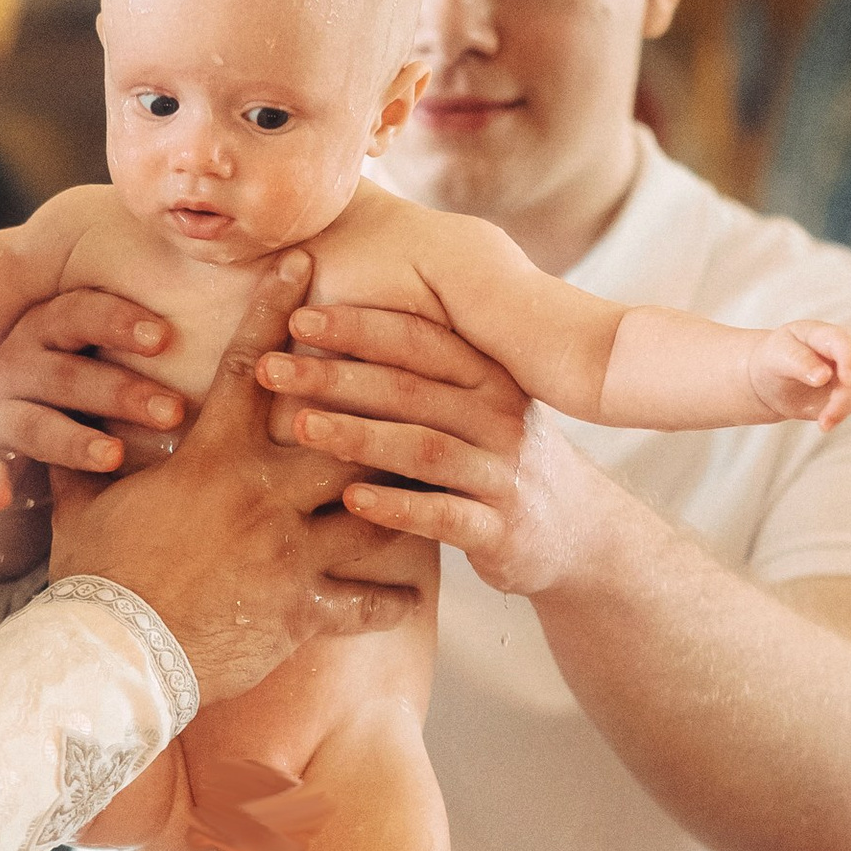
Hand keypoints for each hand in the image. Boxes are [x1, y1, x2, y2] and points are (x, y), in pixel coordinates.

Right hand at [0, 286, 187, 511]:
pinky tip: (1, 500)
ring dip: (73, 441)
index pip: (82, 313)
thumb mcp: (111, 347)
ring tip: (114, 457)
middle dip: (120, 392)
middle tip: (173, 413)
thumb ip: (157, 333)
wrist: (21, 422)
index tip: (165, 339)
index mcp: (52, 325)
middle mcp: (20, 359)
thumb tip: (230, 322)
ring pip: (34, 422)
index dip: (119, 323)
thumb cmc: (94, 378)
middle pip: (67, 373)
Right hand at [49, 256, 431, 701]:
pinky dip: (391, 599)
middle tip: (417, 395)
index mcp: (212, 459)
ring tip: (434, 496)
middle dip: (380, 413)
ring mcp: (290, 554)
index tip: (305, 263)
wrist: (111, 659)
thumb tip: (66, 431)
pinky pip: (367, 601)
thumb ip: (86, 462)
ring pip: (376, 515)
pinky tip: (409, 596)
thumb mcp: (84, 508)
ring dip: (406, 506)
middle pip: (346, 434)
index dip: (276, 308)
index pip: (251, 366)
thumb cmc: (94, 579)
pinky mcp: (303, 610)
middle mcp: (263, 496)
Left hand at [254, 302, 595, 598]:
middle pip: (411, 388)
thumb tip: (336, 327)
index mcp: (490, 377)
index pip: (420, 339)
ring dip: (358, 435)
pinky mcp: (501, 530)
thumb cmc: (498, 460)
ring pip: (424, 448)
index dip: (359, 326)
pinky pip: (444, 515)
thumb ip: (424, 375)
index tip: (298, 316)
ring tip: (299, 427)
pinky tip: (350, 500)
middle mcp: (500, 417)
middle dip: (337, 375)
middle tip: (272, 369)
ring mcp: (503, 474)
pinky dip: (396, 507)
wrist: (578, 534)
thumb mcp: (476, 407)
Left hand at [749, 320, 850, 440]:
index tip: (846, 379)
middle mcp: (848, 353)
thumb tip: (822, 376)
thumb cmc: (773, 361)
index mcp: (826, 336)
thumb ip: (798, 362)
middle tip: (824, 425)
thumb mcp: (776, 357)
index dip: (849, 359)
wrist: (772, 377)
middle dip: (846, 401)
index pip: (844, 343)